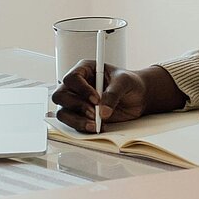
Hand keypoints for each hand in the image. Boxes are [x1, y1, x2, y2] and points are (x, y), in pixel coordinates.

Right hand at [52, 61, 185, 132]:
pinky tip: (97, 127)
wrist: (138, 97)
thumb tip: (103, 110)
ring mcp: (76, 102)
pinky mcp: (81, 116)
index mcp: (84, 70)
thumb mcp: (124, 82)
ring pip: (63, 112)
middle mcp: (76, 86)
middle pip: (60, 96)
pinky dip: (83, 128)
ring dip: (77, 120)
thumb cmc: (129, 83)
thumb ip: (113, 94)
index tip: (96, 99)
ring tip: (95, 124)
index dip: (81, 89)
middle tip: (93, 112)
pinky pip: (73, 124)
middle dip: (76, 106)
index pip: (72, 78)